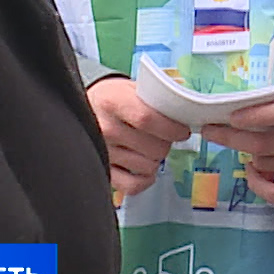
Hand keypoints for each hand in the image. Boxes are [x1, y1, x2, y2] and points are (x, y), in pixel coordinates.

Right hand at [86, 77, 190, 197]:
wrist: (86, 108)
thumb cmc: (115, 98)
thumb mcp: (133, 88)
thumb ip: (157, 100)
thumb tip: (188, 112)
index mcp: (113, 101)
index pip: (147, 119)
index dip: (172, 128)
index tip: (182, 131)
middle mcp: (105, 128)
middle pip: (154, 148)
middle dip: (166, 144)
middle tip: (162, 137)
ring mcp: (102, 152)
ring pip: (148, 167)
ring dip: (156, 160)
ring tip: (148, 147)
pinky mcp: (103, 170)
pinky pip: (132, 186)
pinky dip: (144, 180)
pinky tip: (145, 169)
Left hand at [201, 88, 273, 203]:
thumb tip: (239, 106)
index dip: (255, 115)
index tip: (231, 116)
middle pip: (263, 143)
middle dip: (231, 137)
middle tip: (210, 131)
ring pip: (263, 163)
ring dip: (249, 154)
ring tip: (248, 143)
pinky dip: (256, 183)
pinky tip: (251, 169)